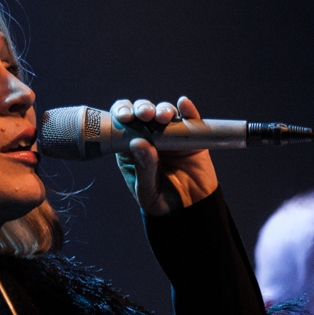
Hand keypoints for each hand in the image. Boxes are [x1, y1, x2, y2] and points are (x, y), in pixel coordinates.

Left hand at [113, 96, 218, 214]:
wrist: (191, 209)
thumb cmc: (162, 201)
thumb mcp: (147, 191)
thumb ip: (144, 169)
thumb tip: (138, 143)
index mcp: (130, 148)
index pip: (122, 124)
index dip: (121, 114)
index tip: (125, 117)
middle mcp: (149, 136)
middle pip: (142, 112)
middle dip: (142, 108)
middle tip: (145, 115)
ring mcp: (170, 134)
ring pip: (164, 112)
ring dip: (162, 109)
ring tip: (164, 117)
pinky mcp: (191, 136)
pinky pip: (189, 119)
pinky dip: (187, 110)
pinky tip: (184, 105)